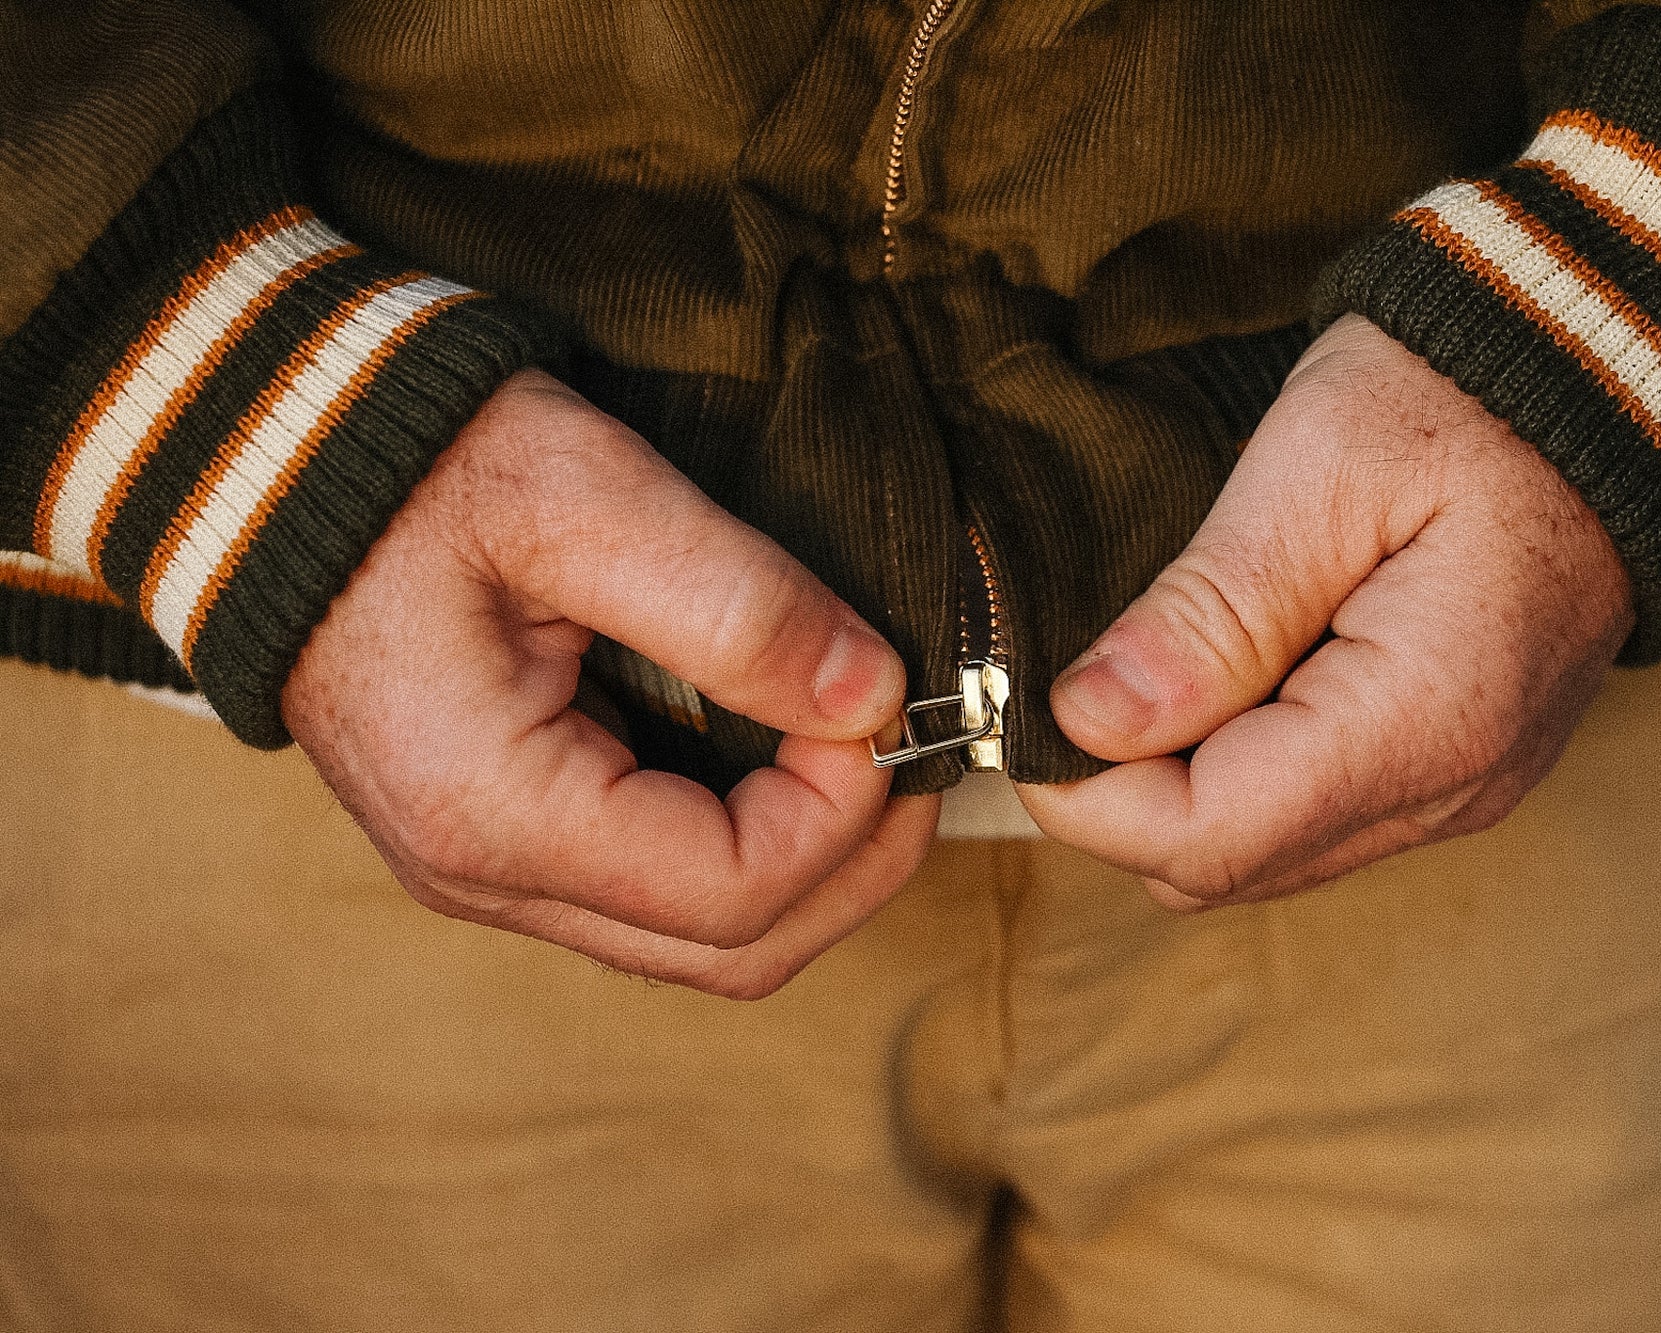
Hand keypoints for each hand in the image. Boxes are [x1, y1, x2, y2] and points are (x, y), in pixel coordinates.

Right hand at [282, 369, 938, 997]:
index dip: (844, 815)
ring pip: (700, 936)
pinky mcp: (507, 826)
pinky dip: (751, 838)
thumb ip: (735, 603)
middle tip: (915, 750)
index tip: (884, 698)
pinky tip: (787, 751)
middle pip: (730, 953)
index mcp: (495, 813)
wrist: (262, 445)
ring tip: (869, 752)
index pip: (733, 895)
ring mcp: (491, 864)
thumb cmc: (404, 457)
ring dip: (812, 861)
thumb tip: (871, 694)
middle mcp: (485, 875)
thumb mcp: (581, 495)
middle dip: (855, 863)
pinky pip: (657, 884)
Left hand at [1018, 315, 1633, 908]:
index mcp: (1426, 720)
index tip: (1028, 711)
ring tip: (1153, 662)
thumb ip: (1210, 612)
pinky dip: (1238, 772)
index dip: (1090, 796)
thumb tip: (1090, 725)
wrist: (1611, 373)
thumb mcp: (1321, 469)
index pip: (1210, 838)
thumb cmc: (1466, 393)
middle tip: (1078, 678)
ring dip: (1176, 787)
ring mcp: (1461, 791)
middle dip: (1123, 797)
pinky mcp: (1452, 769)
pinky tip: (1222, 676)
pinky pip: (1309, 819)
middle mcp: (1454, 789)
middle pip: (1226, 868)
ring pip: (1261, 856)